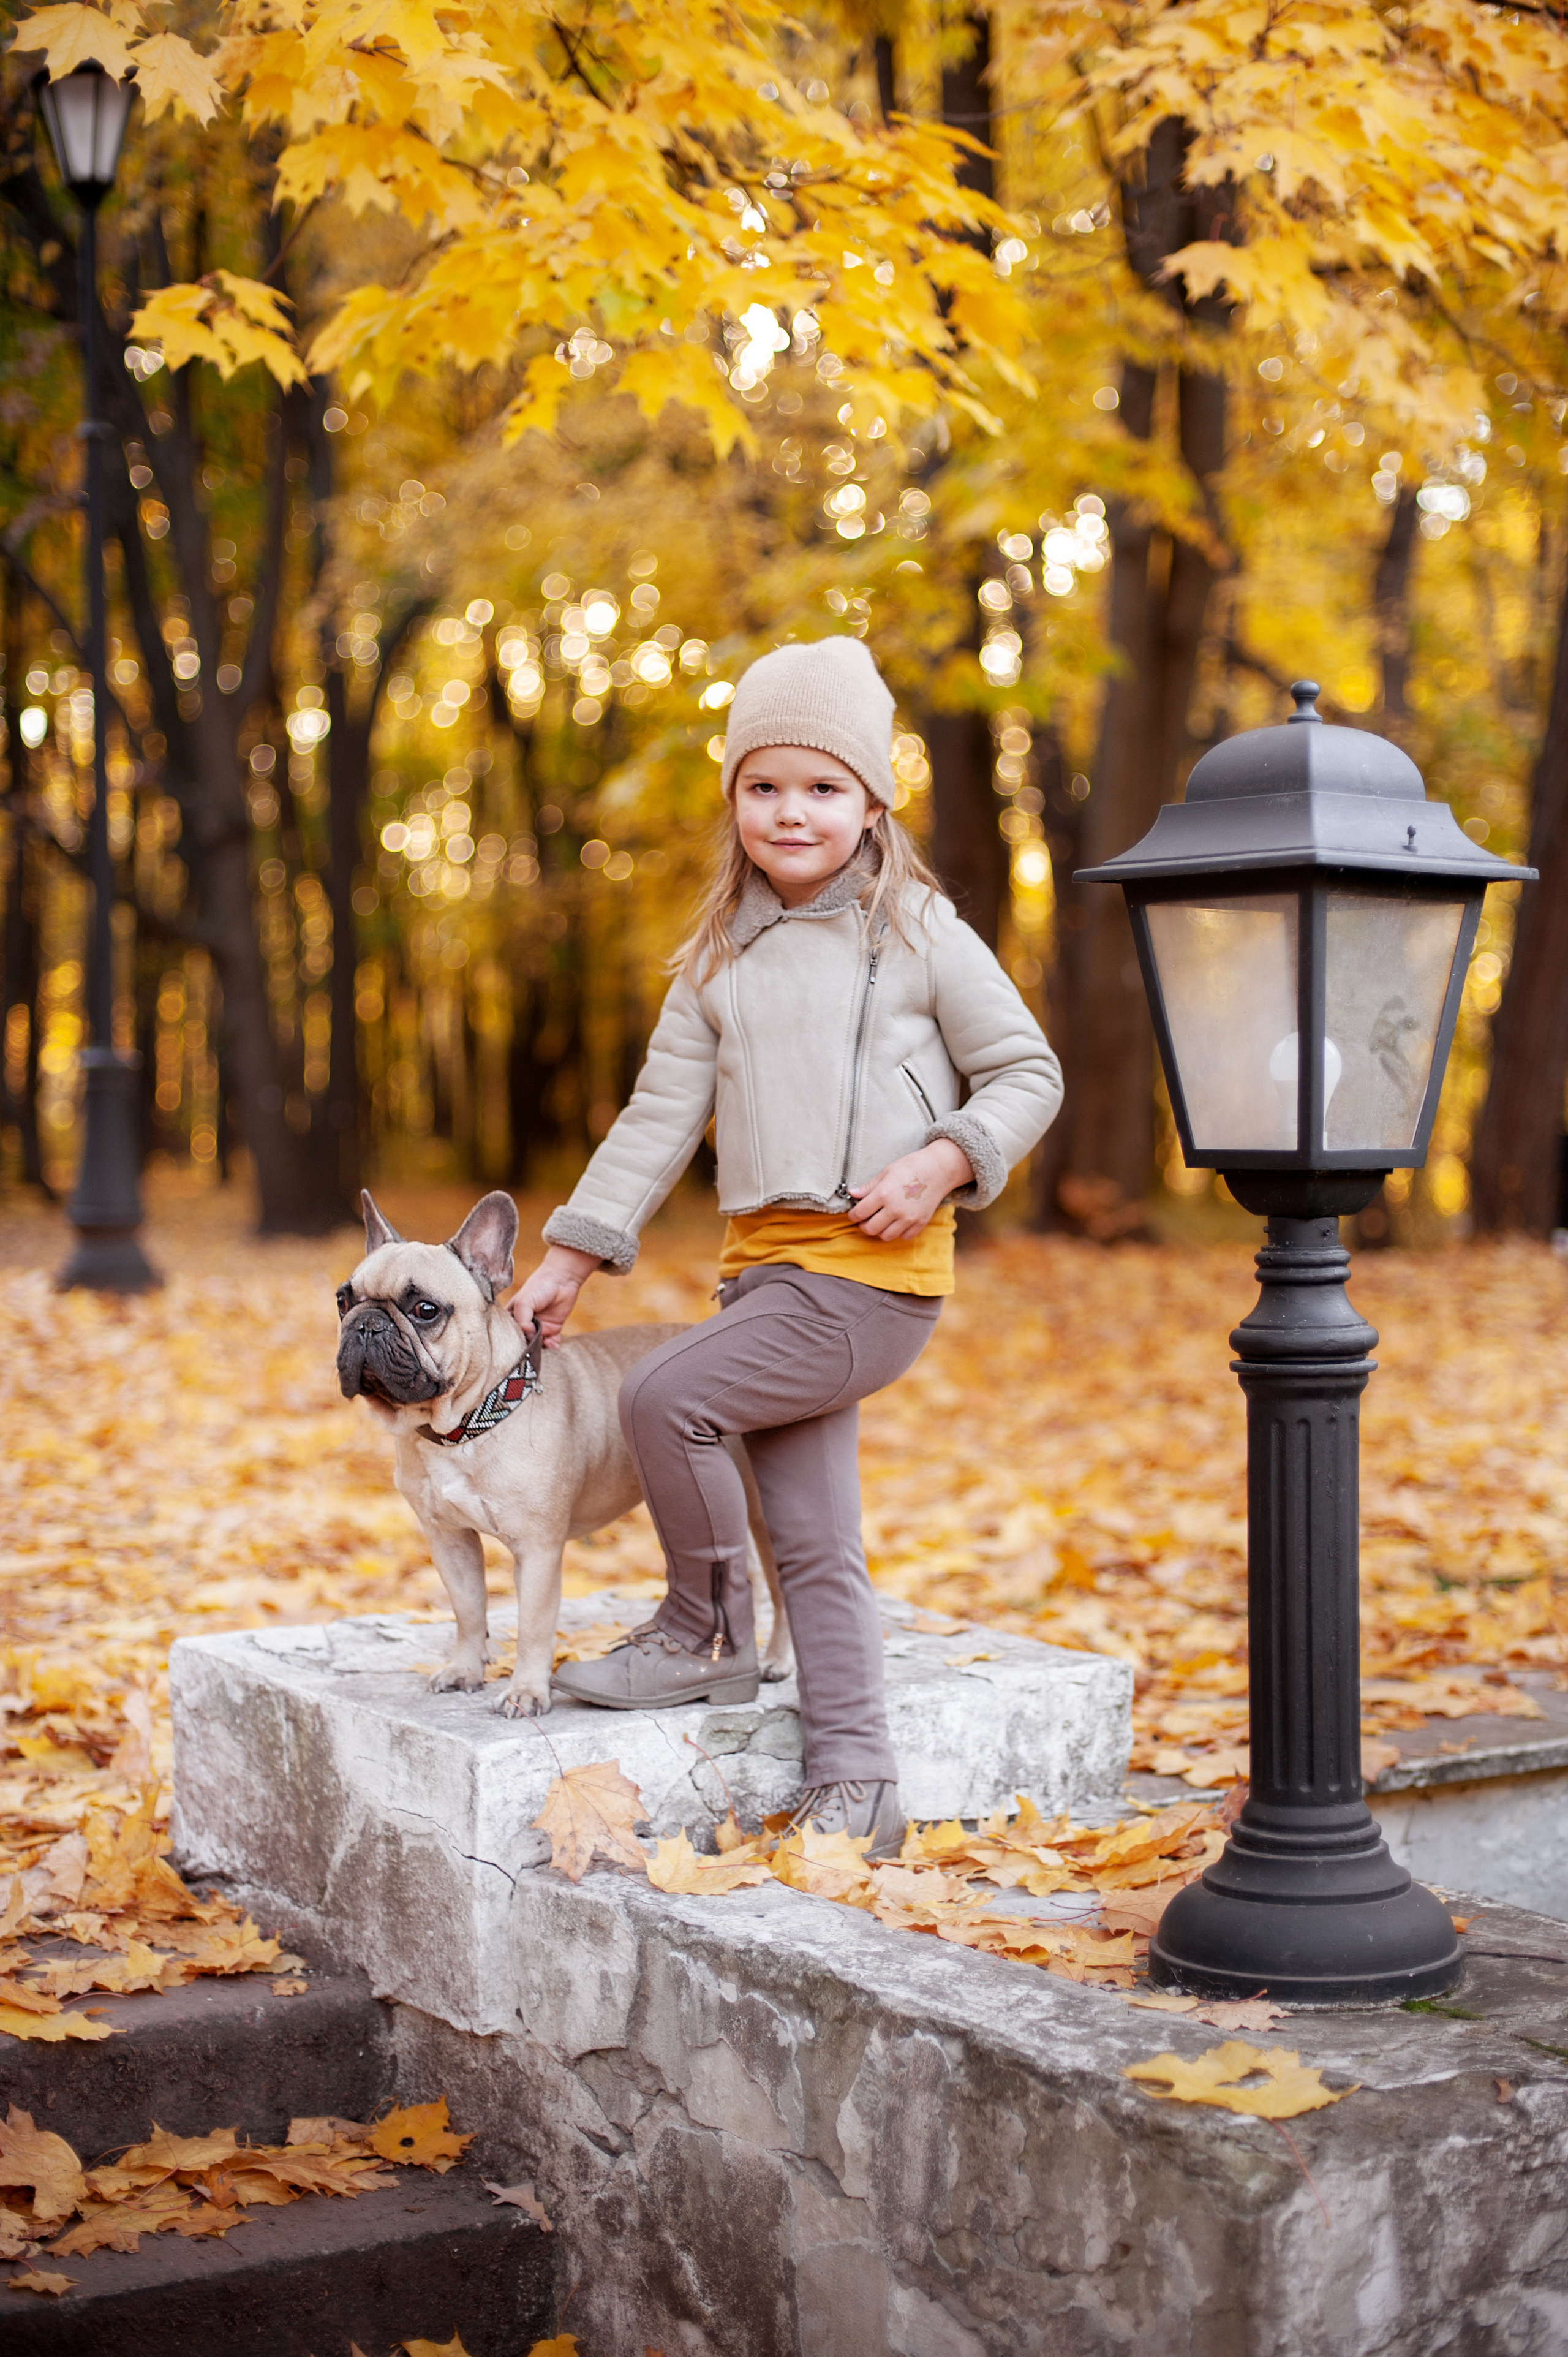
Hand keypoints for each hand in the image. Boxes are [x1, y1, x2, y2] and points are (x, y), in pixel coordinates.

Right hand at [507, 1244, 600, 1346]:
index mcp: (513, 1316)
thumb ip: (522, 1321)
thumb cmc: (539, 1286)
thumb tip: (529, 1337)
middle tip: (529, 1351)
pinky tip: (552, 1342)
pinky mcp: (554, 1328)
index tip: (514, 1348)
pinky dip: (552, 1346)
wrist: (563, 1279)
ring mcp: (539, 1326)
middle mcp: (525, 1323)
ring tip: (542, 1345)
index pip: (508, 1333)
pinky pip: (552, 1342)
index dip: (510, 1342)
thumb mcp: (524, 1302)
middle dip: (526, 1348)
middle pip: (523, 1341)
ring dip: (540, 1349)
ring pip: (537, 1345)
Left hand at [847, 1138, 973, 1240]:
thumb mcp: (886, 1172)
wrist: (938, 1169)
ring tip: (881, 1221)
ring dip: (880, 1230)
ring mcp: (909, 1218)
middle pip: (871, 1229)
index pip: (859, 1213)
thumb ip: (869, 1187)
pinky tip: (897, 1222)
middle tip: (866, 1219)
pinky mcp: (920, 1223)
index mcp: (883, 1194)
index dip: (853, 1215)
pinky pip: (904, 1236)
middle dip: (864, 1225)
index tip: (854, 1214)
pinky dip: (898, 1232)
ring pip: (886, 1236)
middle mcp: (895, 1209)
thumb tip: (852, 1194)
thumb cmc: (911, 1167)